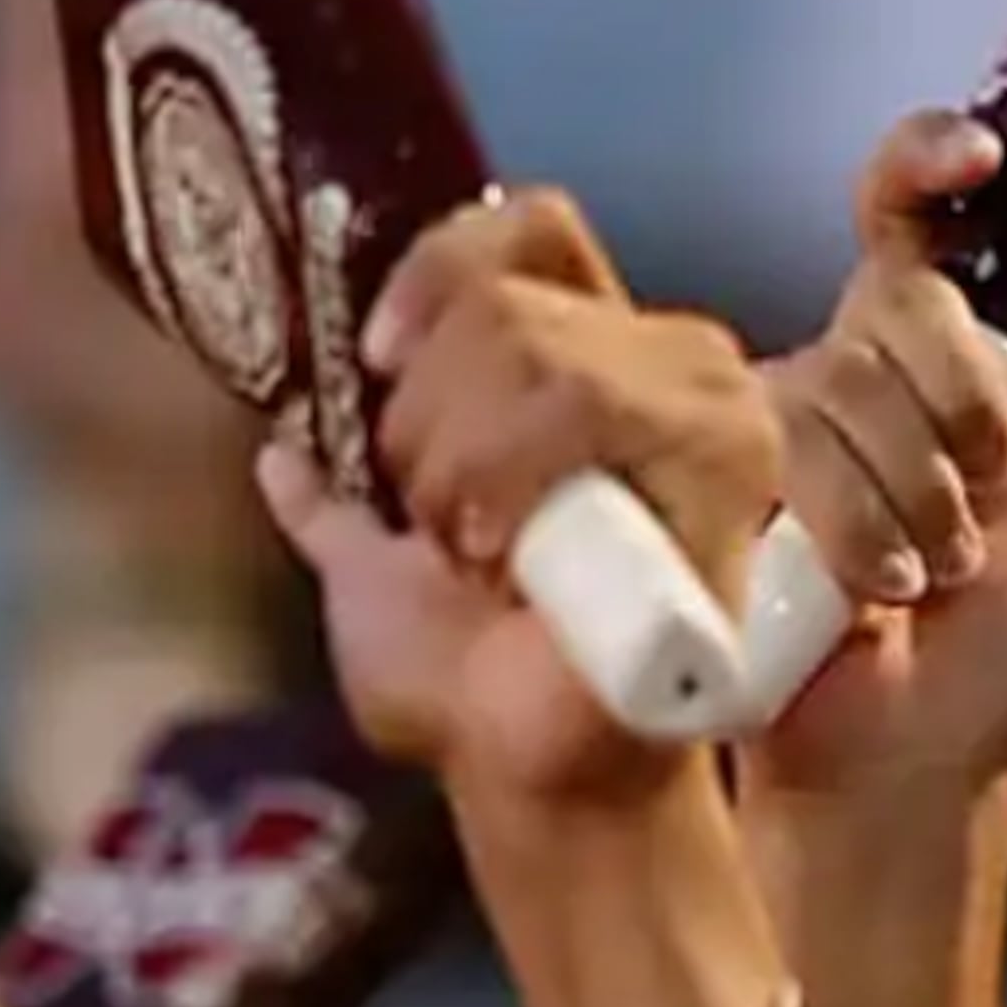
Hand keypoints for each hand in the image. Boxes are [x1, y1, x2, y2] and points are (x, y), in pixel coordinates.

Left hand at [256, 189, 782, 798]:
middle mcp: (659, 375)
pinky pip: (602, 417)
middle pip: (513, 306)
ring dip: (467, 464)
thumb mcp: (370, 575)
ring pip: (546, 355)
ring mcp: (708, 418)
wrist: (526, 778)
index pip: (533, 228)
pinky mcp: (727, 470)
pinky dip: (519, 485)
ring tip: (485, 553)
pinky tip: (520, 558)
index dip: (446, 269)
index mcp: (581, 370)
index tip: (375, 360)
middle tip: (440, 524)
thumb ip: (333, 504)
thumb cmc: (469, 693)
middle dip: (430, 420)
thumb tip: (280, 454)